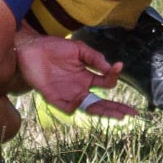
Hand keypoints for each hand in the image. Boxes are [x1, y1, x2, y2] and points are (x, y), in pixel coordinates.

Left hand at [14, 34, 137, 120]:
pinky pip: (68, 107)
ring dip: (104, 112)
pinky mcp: (55, 98)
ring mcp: (69, 95)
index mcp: (87, 77)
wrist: (30, 49)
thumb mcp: (78, 49)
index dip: (113, 76)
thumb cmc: (54, 48)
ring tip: (119, 115)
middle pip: (102, 102)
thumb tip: (111, 67)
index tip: (119, 66)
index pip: (106, 83)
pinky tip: (82, 101)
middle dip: (117, 107)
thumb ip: (94, 58)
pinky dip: (76, 106)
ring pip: (89, 108)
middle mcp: (80, 88)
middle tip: (132, 113)